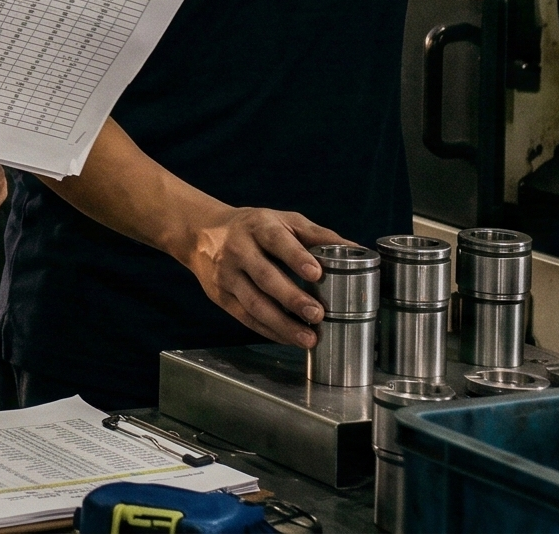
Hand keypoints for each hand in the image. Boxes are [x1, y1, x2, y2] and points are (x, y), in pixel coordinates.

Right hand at [177, 206, 348, 347]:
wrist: (201, 233)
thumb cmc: (252, 227)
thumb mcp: (283, 221)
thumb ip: (318, 236)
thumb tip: (357, 249)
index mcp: (258, 227)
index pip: (276, 241)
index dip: (296, 257)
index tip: (316, 273)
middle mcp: (238, 250)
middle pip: (264, 276)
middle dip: (291, 298)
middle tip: (317, 314)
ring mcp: (226, 275)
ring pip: (253, 303)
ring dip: (281, 324)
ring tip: (307, 338)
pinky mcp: (220, 296)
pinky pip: (245, 317)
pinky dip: (268, 330)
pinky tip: (288, 338)